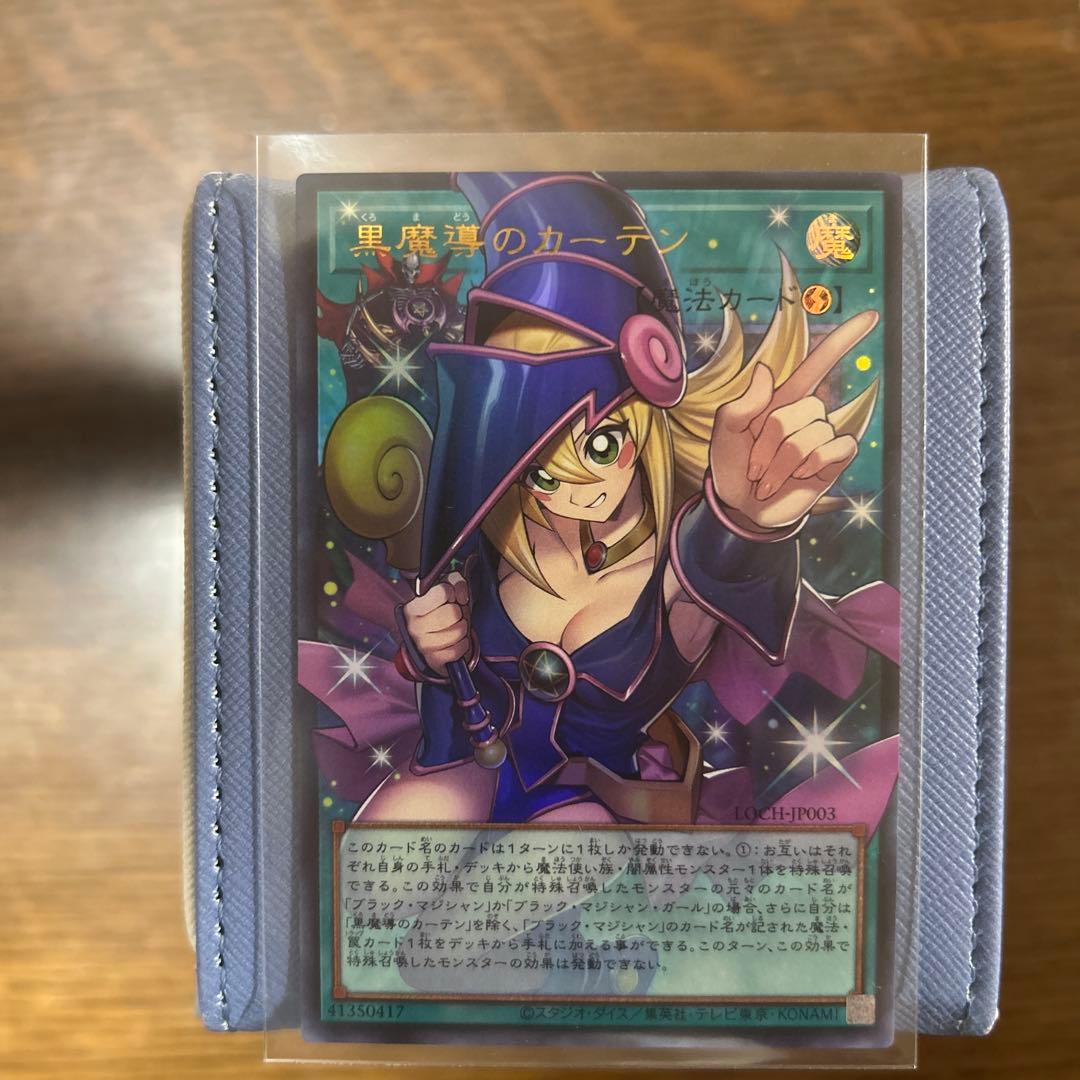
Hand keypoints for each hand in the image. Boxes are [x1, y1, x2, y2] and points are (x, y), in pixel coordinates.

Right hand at [402, 572, 470, 674]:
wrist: (435, 645)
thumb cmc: (441, 615)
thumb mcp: (447, 592)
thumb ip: (455, 581)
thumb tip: (461, 593)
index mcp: (413, 608)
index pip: (442, 592)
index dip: (452, 592)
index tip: (449, 597)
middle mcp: (414, 627)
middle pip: (452, 612)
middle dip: (460, 613)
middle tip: (454, 615)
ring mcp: (423, 645)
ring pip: (458, 631)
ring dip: (463, 629)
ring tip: (455, 627)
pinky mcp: (434, 660)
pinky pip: (459, 649)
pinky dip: (463, 644)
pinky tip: (456, 641)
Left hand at [709, 310, 877, 530]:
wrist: (741, 507)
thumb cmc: (733, 466)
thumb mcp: (725, 433)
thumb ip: (740, 404)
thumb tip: (766, 371)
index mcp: (782, 399)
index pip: (817, 364)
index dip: (843, 341)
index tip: (871, 317)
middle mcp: (807, 414)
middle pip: (802, 408)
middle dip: (771, 440)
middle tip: (755, 464)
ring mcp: (822, 437)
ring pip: (811, 435)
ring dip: (782, 462)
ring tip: (770, 477)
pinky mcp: (834, 461)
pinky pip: (833, 449)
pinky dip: (809, 466)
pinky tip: (799, 478)